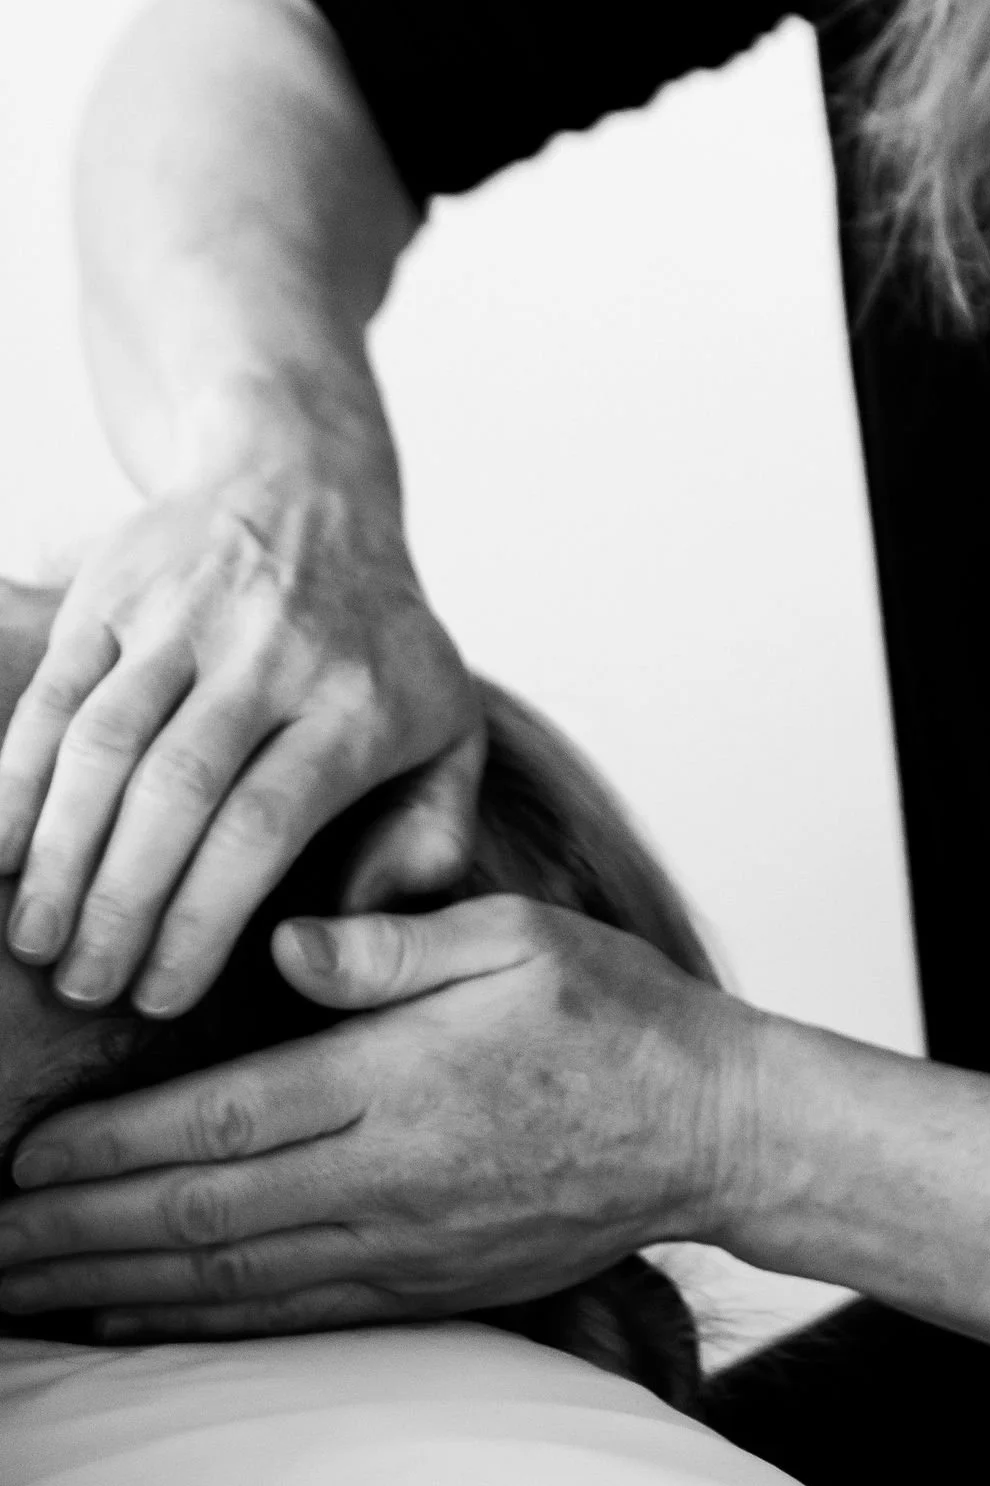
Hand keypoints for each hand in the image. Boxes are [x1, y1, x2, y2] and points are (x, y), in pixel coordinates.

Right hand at [0, 474, 482, 1018]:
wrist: (309, 487)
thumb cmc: (378, 643)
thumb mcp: (449, 726)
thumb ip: (432, 836)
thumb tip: (356, 923)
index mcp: (356, 699)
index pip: (264, 826)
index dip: (199, 921)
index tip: (159, 998)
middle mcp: (272, 650)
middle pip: (177, 793)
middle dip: (119, 906)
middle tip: (85, 986)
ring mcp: (188, 614)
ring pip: (104, 745)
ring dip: (58, 854)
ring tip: (36, 940)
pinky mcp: (116, 591)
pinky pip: (55, 695)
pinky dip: (15, 780)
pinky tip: (0, 858)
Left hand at [0, 894, 756, 1335]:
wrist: (711, 1128)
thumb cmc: (616, 1012)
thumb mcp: (516, 934)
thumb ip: (394, 946)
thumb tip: (287, 949)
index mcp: (399, 1082)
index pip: (223, 1119)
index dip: (111, 1144)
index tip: (20, 1156)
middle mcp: (386, 1178)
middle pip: (198, 1215)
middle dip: (74, 1233)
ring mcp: (400, 1246)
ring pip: (225, 1280)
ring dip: (110, 1289)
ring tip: (19, 1290)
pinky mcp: (421, 1287)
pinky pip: (282, 1316)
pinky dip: (191, 1324)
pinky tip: (127, 1319)